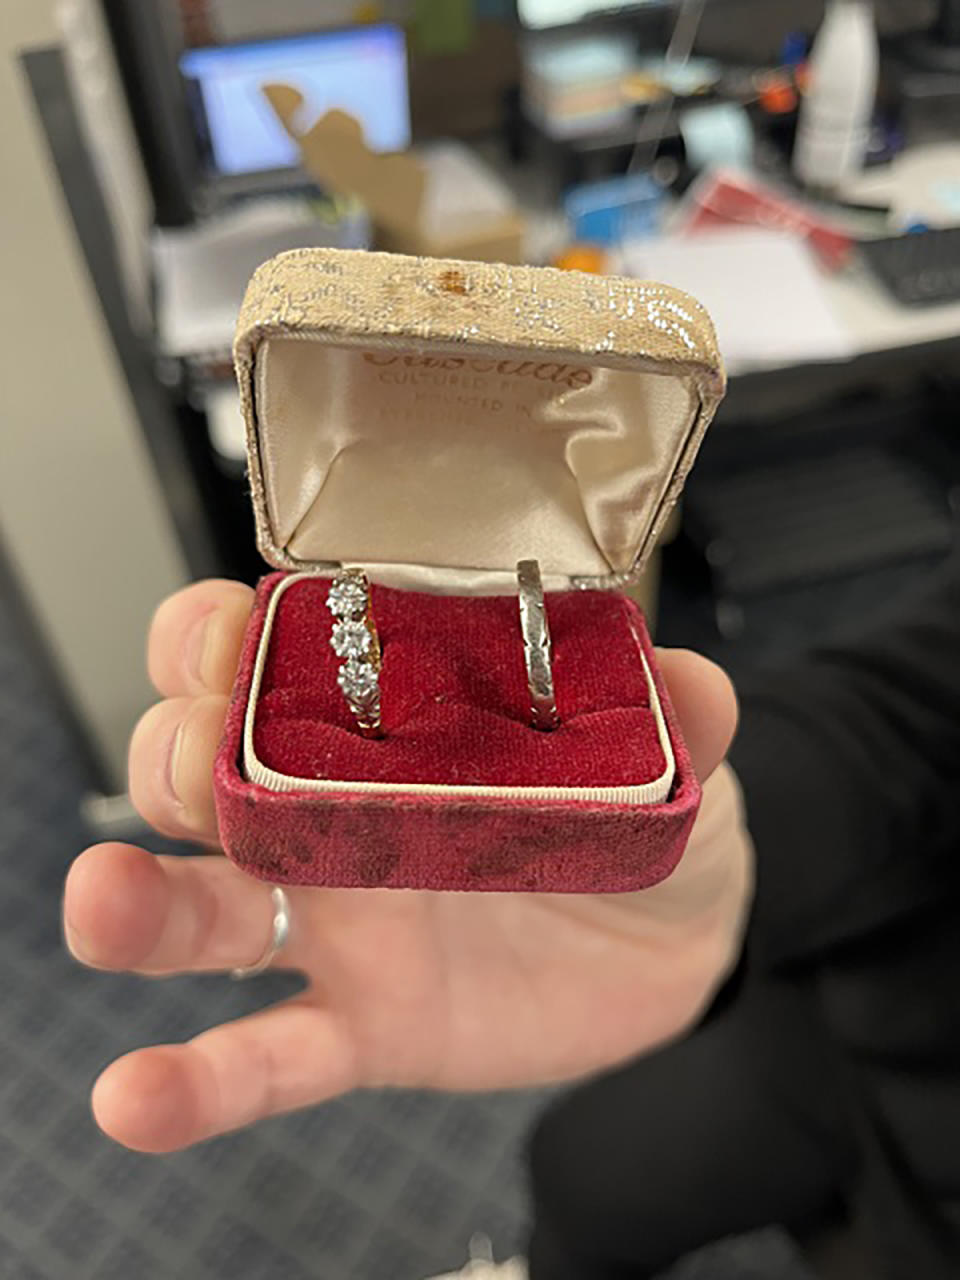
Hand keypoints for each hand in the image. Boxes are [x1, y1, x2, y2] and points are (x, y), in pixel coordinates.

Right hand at [63, 580, 750, 1153]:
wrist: (676, 940)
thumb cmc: (639, 812)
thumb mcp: (664, 747)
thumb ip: (677, 708)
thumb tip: (690, 681)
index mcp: (383, 721)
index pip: (262, 657)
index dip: (219, 637)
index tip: (228, 635)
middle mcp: (332, 812)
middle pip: (203, 772)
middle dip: (174, 754)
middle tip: (197, 760)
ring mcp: (339, 923)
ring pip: (206, 910)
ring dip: (138, 906)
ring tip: (102, 906)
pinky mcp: (366, 1025)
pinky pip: (266, 1057)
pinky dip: (197, 1083)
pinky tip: (137, 1097)